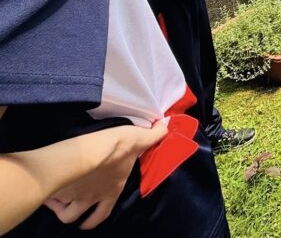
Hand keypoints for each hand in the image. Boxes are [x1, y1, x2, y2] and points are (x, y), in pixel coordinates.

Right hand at [44, 123, 166, 229]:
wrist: (88, 152)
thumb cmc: (115, 146)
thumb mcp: (138, 138)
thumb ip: (153, 135)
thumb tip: (164, 126)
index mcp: (112, 190)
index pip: (104, 212)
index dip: (95, 218)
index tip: (88, 221)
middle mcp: (92, 198)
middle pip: (82, 218)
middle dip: (78, 218)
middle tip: (73, 214)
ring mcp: (74, 198)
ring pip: (65, 214)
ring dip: (61, 209)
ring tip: (57, 201)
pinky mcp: (57, 192)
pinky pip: (49, 200)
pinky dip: (48, 197)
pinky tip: (47, 189)